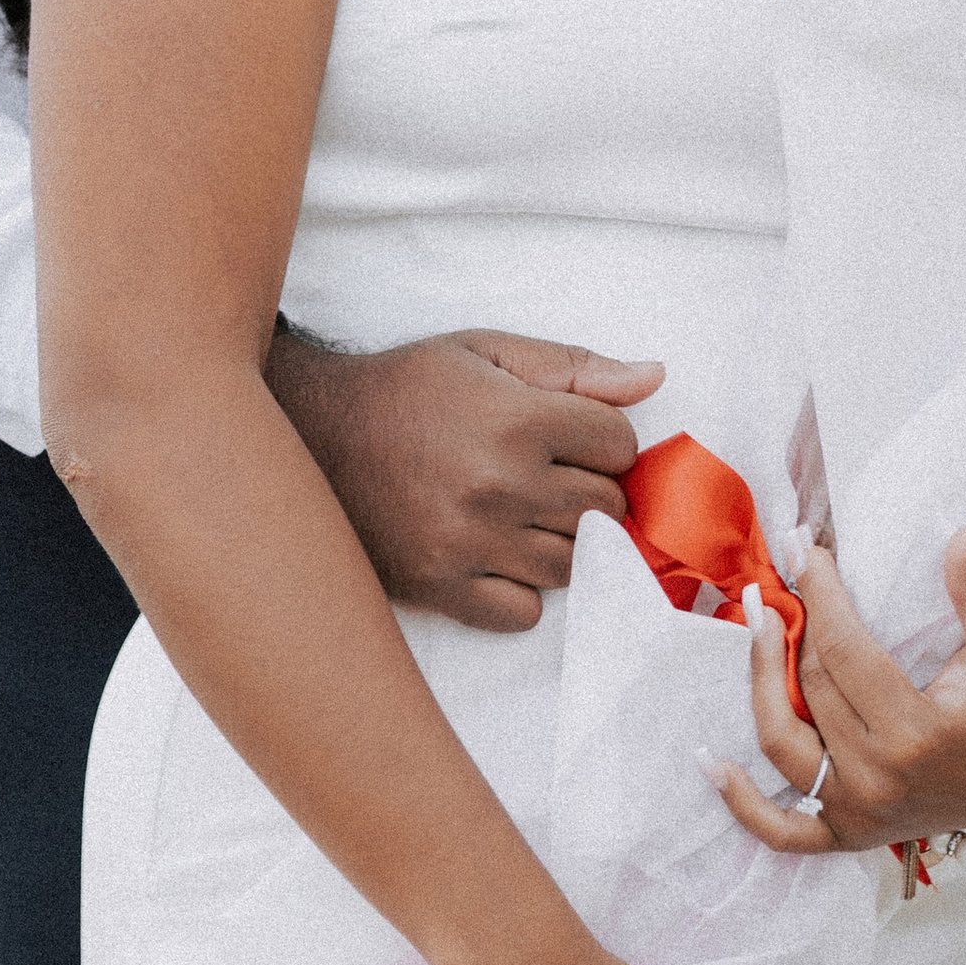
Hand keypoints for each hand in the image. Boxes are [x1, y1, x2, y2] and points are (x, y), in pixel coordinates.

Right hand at [267, 326, 662, 630]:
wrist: (312, 434)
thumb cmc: (408, 388)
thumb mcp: (486, 351)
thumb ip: (573, 366)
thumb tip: (653, 378)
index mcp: (515, 419)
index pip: (620, 446)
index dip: (603, 437)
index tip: (572, 435)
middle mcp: (499, 485)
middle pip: (605, 508)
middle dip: (587, 487)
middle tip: (544, 473)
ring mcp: (471, 543)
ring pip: (571, 564)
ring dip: (558, 539)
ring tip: (518, 510)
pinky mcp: (442, 587)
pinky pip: (524, 613)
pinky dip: (520, 589)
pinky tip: (494, 551)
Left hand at [711, 523, 965, 855]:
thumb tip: (965, 526)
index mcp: (916, 734)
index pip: (844, 648)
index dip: (818, 590)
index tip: (804, 544)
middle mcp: (879, 780)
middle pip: (811, 685)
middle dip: (794, 620)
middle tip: (785, 569)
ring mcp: (860, 815)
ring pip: (781, 742)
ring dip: (759, 681)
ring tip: (754, 621)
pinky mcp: (850, 835)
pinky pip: (783, 831)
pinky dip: (744, 804)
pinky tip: (711, 763)